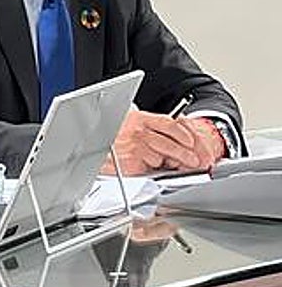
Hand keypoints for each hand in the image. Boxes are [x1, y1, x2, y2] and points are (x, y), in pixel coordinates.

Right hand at [100, 110, 214, 174]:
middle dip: (186, 154)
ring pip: (163, 156)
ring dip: (169, 162)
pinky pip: (152, 166)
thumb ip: (150, 129)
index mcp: (140, 118)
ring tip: (168, 164)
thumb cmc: (110, 139)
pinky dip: (154, 168)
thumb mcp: (129, 125)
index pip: (169, 123)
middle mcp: (138, 131)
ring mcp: (135, 147)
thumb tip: (172, 137)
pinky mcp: (132, 162)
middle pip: (171, 142)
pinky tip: (150, 165)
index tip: (191, 142)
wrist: (92, 150)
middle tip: (194, 160)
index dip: (184, 133)